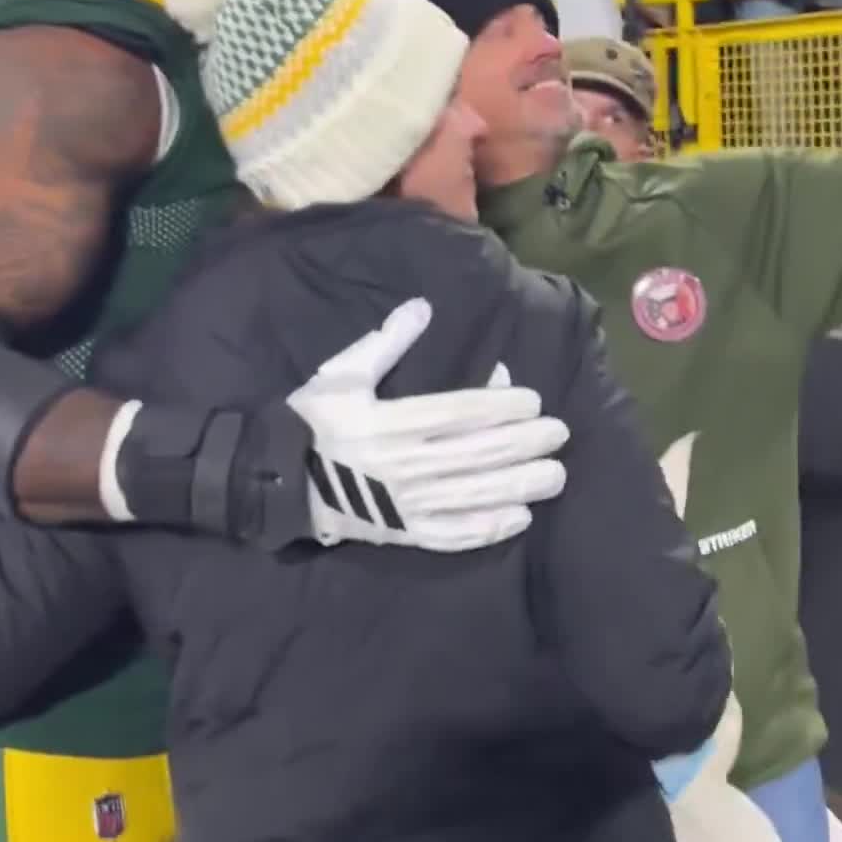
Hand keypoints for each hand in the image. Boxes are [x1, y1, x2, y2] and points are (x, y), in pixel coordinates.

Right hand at [287, 298, 568, 552]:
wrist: (282, 482)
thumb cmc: (314, 422)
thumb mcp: (341, 375)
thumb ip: (384, 343)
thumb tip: (422, 306)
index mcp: (391, 423)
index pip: (459, 414)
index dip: (501, 407)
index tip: (533, 401)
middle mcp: (405, 465)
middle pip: (476, 454)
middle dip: (523, 444)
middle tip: (559, 434)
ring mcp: (406, 504)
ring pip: (473, 495)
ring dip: (519, 485)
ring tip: (554, 476)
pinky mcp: (405, 533)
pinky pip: (452, 535)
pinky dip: (488, 529)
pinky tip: (520, 518)